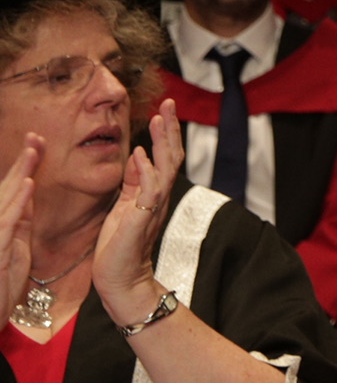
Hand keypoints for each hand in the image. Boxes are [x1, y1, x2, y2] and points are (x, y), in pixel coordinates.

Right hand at [0, 137, 40, 316]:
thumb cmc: (1, 284)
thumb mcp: (16, 246)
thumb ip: (19, 219)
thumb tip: (27, 193)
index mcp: (1, 224)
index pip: (13, 189)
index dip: (24, 166)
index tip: (37, 142)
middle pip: (7, 188)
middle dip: (22, 162)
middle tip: (35, 136)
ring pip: (5, 199)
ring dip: (19, 174)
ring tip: (33, 151)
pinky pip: (6, 221)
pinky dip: (16, 201)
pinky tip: (26, 185)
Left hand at [94, 100, 180, 324]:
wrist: (121, 279)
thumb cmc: (119, 246)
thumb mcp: (124, 207)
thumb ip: (133, 183)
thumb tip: (138, 155)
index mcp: (154, 193)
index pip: (165, 157)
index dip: (166, 133)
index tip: (164, 110)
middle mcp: (159, 197)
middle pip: (171, 156)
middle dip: (170, 129)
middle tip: (170, 104)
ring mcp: (153, 207)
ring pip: (166, 168)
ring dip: (163, 142)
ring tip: (160, 119)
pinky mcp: (142, 219)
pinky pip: (149, 191)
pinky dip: (147, 171)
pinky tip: (140, 154)